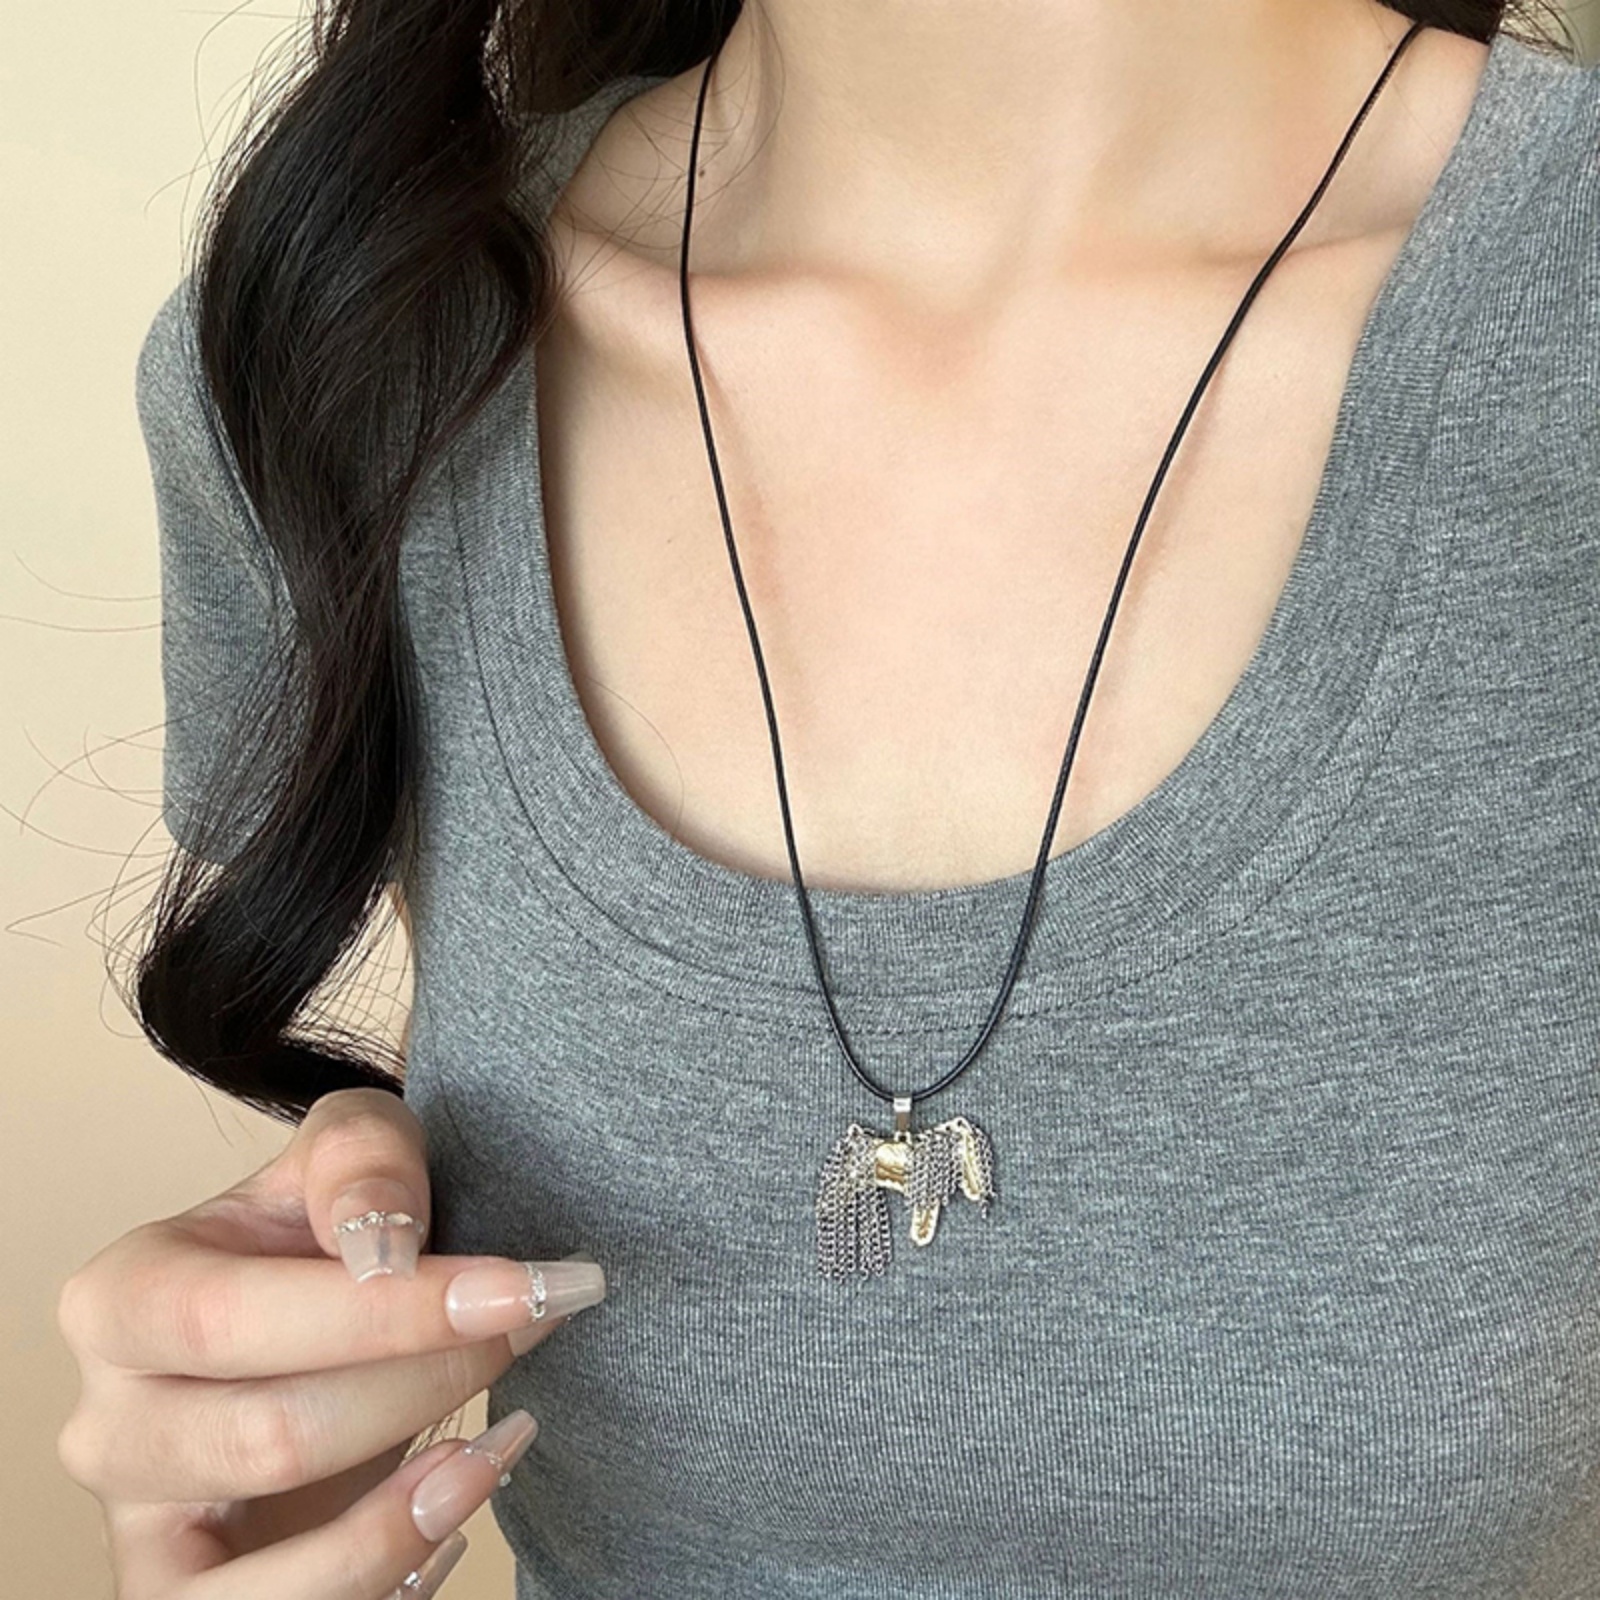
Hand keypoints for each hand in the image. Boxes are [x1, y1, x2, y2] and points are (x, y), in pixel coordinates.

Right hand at [55, 1086, 607, 1598]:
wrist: (324, 1305)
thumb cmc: (330, 1226)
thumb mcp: (351, 1147)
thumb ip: (361, 1162)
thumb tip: (381, 1250)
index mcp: (122, 1299)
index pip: (234, 1319)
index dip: (386, 1315)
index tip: (523, 1289)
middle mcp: (109, 1424)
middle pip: (269, 1439)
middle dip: (428, 1385)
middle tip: (533, 1330)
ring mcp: (146, 1529)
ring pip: (259, 1582)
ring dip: (400, 1523)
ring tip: (500, 1447)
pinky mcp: (196, 1596)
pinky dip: (384, 1581)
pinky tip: (454, 1511)